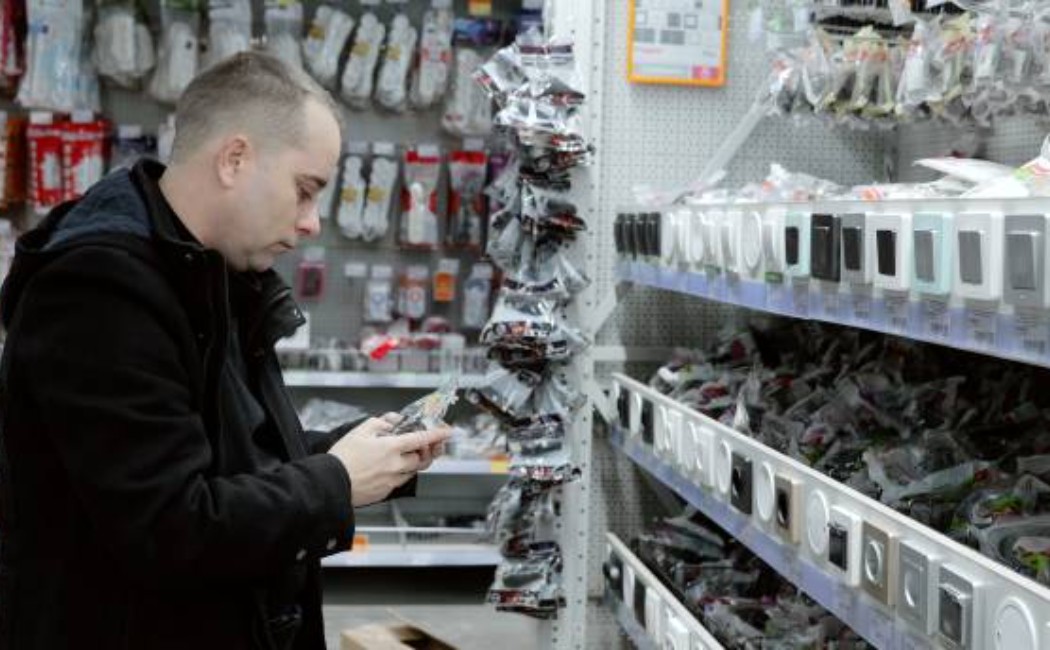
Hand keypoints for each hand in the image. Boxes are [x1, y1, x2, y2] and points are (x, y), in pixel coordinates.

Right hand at [327, 414, 452, 506]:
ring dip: (413, 462)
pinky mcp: (385, 492)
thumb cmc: (342, 457)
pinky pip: (400, 481)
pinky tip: (390, 468)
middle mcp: (395, 465)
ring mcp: (391, 480)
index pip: (422, 439)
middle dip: (425, 451)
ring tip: (405, 455)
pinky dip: (401, 473)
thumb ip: (380, 423)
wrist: (330, 483)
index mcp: (391, 448)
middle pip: (421, 458)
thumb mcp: (359, 431)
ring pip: (412, 471)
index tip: (446, 432)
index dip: (437, 434)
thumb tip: (393, 421)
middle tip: (423, 445)